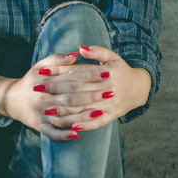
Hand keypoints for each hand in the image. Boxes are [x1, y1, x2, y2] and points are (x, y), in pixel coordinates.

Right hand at [1, 51, 98, 139]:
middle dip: (92, 94)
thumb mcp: (40, 66)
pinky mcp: (39, 126)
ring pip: (65, 116)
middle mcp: (43, 97)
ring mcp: (41, 113)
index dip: (91, 74)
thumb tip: (76, 55)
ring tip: (101, 112)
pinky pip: (52, 132)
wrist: (10, 99)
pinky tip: (78, 134)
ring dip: (83, 115)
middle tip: (111, 92)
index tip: (107, 71)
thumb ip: (57, 59)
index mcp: (46, 80)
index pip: (73, 76)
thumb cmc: (31, 80)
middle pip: (72, 96)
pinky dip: (64, 135)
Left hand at [35, 46, 151, 138]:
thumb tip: (79, 48)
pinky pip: (98, 122)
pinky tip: (72, 128)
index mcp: (106, 73)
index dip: (58, 74)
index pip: (77, 73)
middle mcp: (108, 89)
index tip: (41, 75)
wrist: (140, 88)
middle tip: (38, 95)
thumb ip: (96, 51)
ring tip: (48, 113)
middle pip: (78, 92)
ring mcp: (111, 104)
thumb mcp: (112, 57)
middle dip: (56, 93)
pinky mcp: (113, 115)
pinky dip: (85, 125)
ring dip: (66, 112)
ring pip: (85, 109)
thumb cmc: (121, 70)